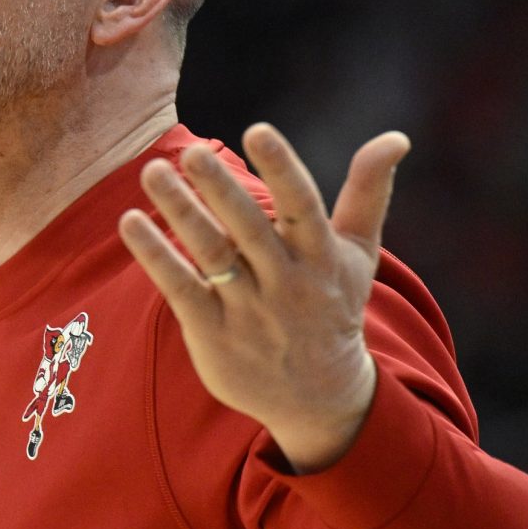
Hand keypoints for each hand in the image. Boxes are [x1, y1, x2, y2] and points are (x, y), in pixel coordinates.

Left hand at [117, 124, 410, 471]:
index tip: (258, 130)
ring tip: (152, 172)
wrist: (321, 398)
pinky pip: (180, 289)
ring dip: (180, 212)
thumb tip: (396, 137)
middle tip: (192, 152)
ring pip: (211, 254)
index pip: (303, 206)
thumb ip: (369, 192)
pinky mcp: (214, 333)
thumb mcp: (359, 253)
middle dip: (221, 189)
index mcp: (321, 257)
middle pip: (249, 229)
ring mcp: (248, 310)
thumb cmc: (334, 308)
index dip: (282, 167)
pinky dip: (155, 256)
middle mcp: (285, 282)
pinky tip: (131, 222)